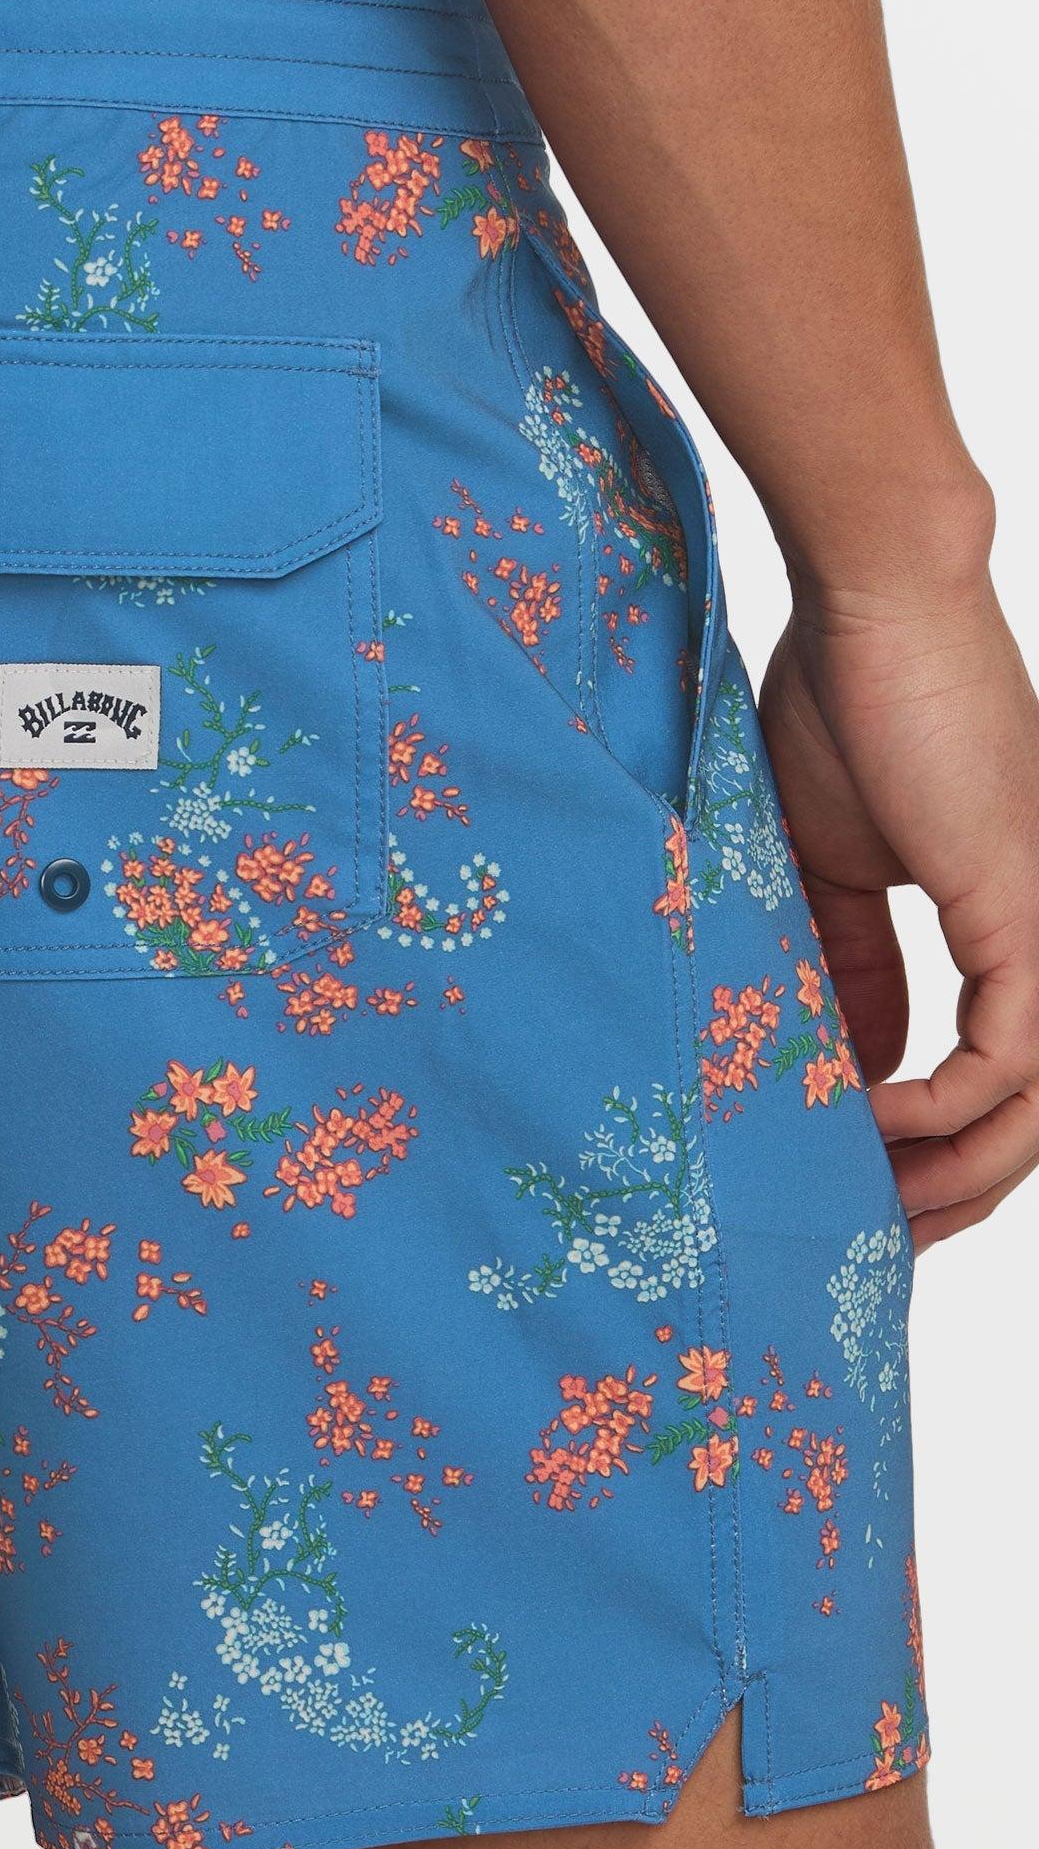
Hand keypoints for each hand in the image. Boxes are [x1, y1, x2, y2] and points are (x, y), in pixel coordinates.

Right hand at [760, 551, 1038, 1246]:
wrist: (874, 608)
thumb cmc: (849, 704)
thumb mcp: (830, 867)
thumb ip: (850, 965)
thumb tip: (850, 1059)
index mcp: (1008, 924)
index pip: (992, 1075)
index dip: (931, 1148)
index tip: (852, 1191)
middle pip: (1025, 1117)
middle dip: (948, 1195)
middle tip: (863, 1240)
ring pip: (1033, 1108)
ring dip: (950, 1176)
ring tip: (864, 1208)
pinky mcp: (1029, 916)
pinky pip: (1007, 1063)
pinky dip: (937, 1111)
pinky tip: (862, 1120)